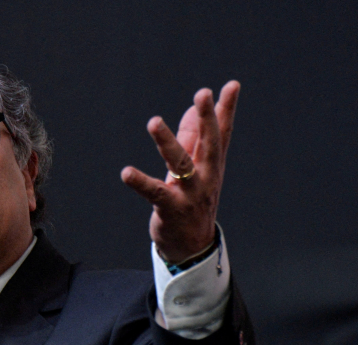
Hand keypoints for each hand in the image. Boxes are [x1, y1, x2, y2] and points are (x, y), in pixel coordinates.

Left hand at [120, 81, 239, 263]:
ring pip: (181, 164)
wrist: (192, 247)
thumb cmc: (192, 202)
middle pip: (209, 144)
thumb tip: (192, 109)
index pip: (222, 133)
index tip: (231, 85)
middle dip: (207, 118)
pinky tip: (126, 173)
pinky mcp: (171, 209)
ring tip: (154, 122)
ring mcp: (190, 194)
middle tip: (203, 94)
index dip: (226, 109)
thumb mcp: (196, 169)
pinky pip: (155, 193)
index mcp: (211, 165)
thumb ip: (192, 139)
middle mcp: (206, 176)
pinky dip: (141, 183)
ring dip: (168, 142)